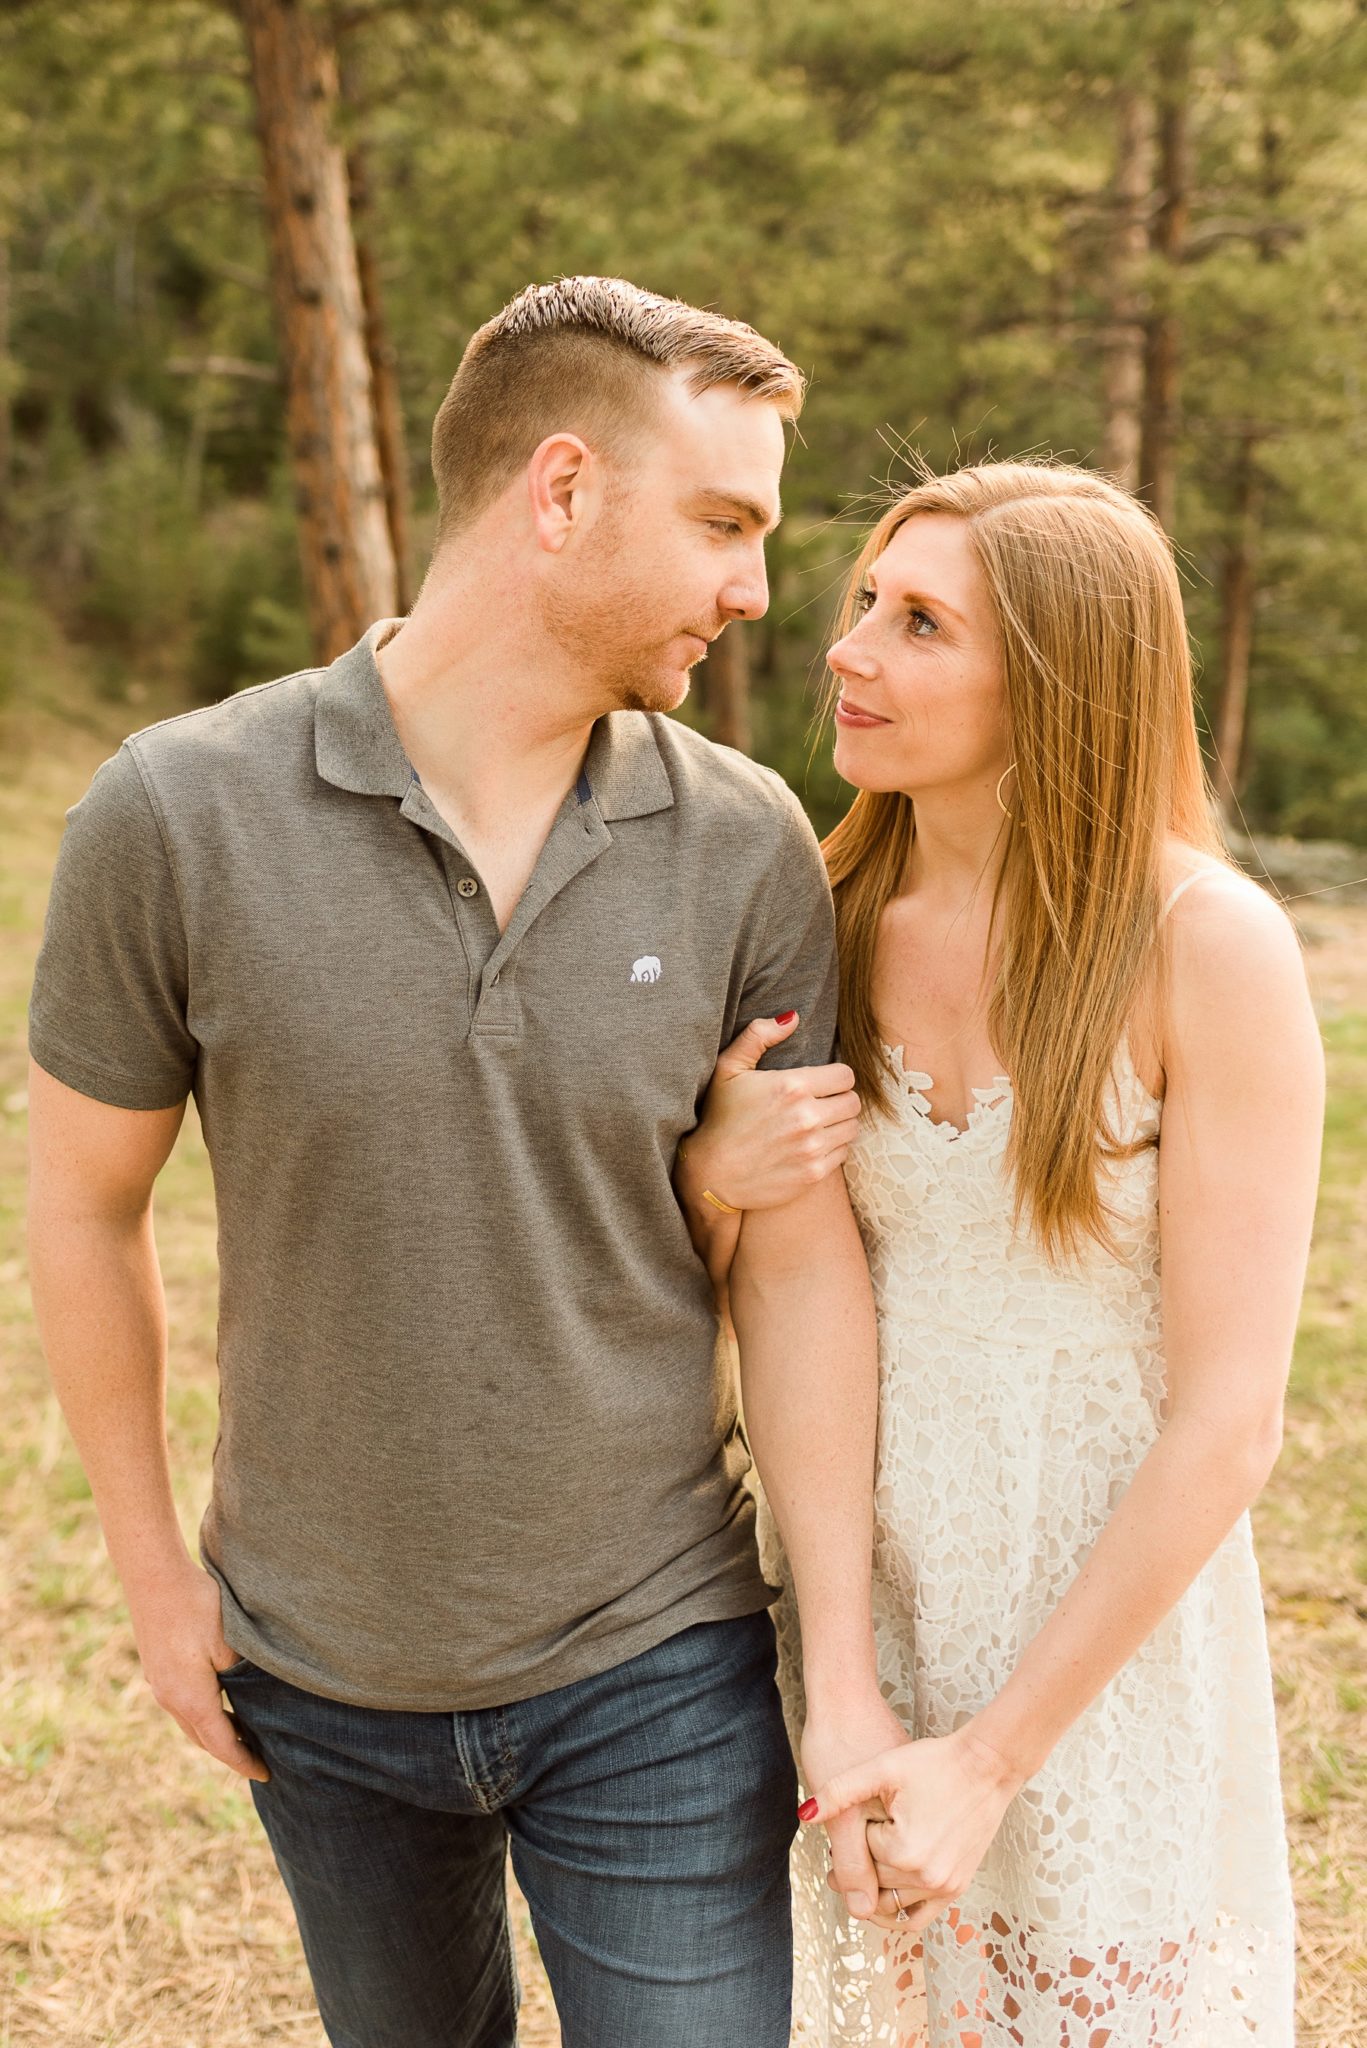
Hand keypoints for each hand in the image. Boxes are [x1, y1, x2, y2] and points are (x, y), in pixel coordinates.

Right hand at [128, 1563, 270, 1782]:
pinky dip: (202, 1713)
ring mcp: (159, 1684)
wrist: (153, 1576)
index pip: (221, 1744)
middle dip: (229, 1752)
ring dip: (214, 1732)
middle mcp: (169, 1698)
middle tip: (257, 1759)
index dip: (243, 1761)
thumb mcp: (229, 1642)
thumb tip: (252, 1691)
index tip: (264, 1774)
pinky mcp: (156, 1668)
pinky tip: (218, 1701)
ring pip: (189, 1722)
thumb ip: (241, 1674)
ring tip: (242, 1734)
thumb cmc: (196, 1606)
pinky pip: (181, 1703)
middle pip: (203, 1739)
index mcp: (190, 1698)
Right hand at [688, 1012, 861, 1211]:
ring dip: (839, 1124)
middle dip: (840, 1099)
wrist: (711, 1174)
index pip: (845, 1075)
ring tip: (818, 1124)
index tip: (822, 1083)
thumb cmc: (718, 1117)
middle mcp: (806, 1117)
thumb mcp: (728, 1069)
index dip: (835, 1077)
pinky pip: (843, 1153)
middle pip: (853, 1102)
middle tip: (821, 1103)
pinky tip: (811, 1145)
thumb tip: (793, 1017)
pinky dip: (833, 1148)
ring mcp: (812, 1148)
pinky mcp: (813, 1173)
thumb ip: (759, 1035)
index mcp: (791, 1087)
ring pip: (852, 1128)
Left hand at [802, 1724, 1022, 1934]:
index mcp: (903, 1851)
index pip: (858, 1854)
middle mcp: (926, 1878)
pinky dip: (897, 1911)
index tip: (855, 1816)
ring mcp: (945, 1887)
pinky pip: (919, 1917)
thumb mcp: (882, 1769)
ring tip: (865, 1858)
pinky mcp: (957, 1887)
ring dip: (874, 1887)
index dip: (852, 1832)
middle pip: (873, 1880)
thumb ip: (839, 1792)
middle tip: (850, 1839)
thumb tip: (804, 1814)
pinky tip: (883, 1890)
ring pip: (891, 1903)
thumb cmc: (934, 1762)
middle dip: (859, 1861)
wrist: (986, 1765)